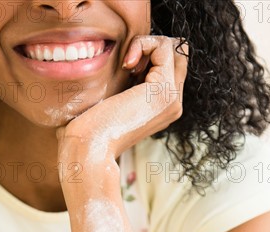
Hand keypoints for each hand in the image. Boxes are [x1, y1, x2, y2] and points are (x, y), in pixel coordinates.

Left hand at [56, 35, 188, 162]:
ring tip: (127, 66)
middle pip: (178, 55)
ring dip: (147, 45)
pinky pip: (164, 47)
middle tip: (129, 66)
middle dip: (153, 47)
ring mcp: (172, 99)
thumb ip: (130, 84)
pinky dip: (143, 44)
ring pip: (174, 48)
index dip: (149, 57)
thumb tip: (130, 60)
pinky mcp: (163, 91)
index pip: (171, 67)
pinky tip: (126, 64)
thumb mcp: (116, 101)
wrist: (91, 148)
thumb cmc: (92, 128)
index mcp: (164, 109)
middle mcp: (173, 105)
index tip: (126, 71)